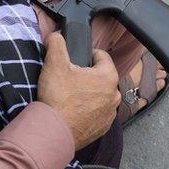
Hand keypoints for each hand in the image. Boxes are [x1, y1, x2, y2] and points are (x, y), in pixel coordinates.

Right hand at [37, 32, 119, 149]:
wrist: (54, 131)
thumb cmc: (58, 97)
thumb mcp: (54, 63)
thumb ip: (57, 44)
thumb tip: (56, 36)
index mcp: (108, 77)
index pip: (102, 56)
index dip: (87, 54)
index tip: (75, 60)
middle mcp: (114, 96)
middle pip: (101, 77)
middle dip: (87, 76)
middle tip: (69, 79)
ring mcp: (109, 114)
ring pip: (100, 96)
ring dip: (88, 94)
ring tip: (70, 97)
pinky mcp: (102, 129)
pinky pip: (97, 114)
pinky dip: (87, 111)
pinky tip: (73, 111)